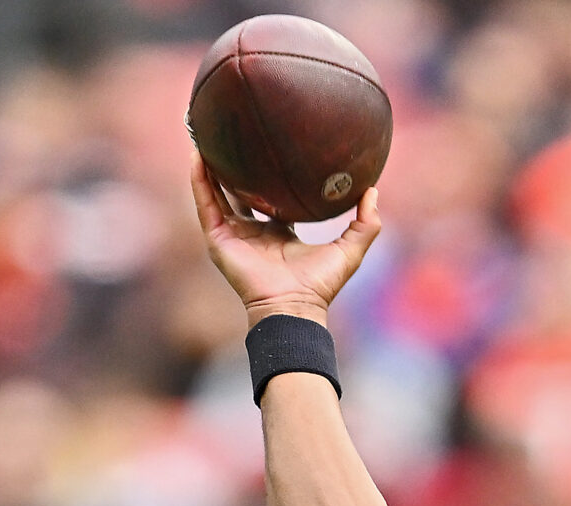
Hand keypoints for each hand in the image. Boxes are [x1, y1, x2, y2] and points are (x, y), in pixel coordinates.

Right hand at [190, 152, 380, 326]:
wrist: (294, 306)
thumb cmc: (320, 284)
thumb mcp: (350, 249)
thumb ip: (366, 223)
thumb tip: (372, 190)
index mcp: (279, 233)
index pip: (270, 198)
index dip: (269, 175)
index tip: (273, 148)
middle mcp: (253, 232)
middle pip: (239, 192)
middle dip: (235, 166)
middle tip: (235, 134)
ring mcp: (233, 235)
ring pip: (216, 193)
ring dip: (209, 166)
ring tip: (207, 134)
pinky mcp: (218, 239)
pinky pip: (205, 204)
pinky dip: (199, 180)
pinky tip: (198, 156)